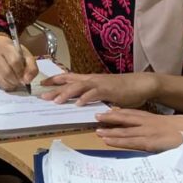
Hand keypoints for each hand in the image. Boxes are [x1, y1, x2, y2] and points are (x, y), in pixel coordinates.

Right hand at [0, 35, 36, 89]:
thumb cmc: (14, 51)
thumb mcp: (26, 54)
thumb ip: (31, 66)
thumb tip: (27, 81)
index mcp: (6, 47)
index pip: (14, 61)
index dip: (21, 72)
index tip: (26, 77)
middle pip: (7, 72)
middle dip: (17, 80)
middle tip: (23, 82)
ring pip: (3, 80)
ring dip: (13, 84)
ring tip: (18, 82)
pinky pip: (0, 84)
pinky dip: (8, 86)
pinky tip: (12, 82)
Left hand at [40, 72, 159, 106]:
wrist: (141, 84)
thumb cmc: (123, 90)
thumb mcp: (103, 92)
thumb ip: (92, 96)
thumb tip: (79, 102)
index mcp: (89, 80)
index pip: (68, 78)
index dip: (54, 80)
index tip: (42, 84)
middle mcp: (92, 79)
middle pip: (69, 82)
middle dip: (54, 89)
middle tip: (42, 96)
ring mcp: (99, 84)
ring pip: (78, 86)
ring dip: (66, 93)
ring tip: (55, 101)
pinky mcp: (108, 90)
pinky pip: (94, 93)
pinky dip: (85, 98)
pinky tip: (77, 104)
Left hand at [95, 108, 182, 151]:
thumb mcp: (181, 129)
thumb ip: (170, 132)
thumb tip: (167, 136)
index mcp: (159, 119)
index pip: (137, 114)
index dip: (123, 113)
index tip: (111, 111)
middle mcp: (153, 123)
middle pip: (127, 118)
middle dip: (112, 118)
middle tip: (97, 117)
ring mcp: (151, 131)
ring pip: (126, 131)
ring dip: (111, 130)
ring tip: (97, 130)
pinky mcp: (152, 142)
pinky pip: (131, 141)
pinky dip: (118, 140)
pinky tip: (107, 140)